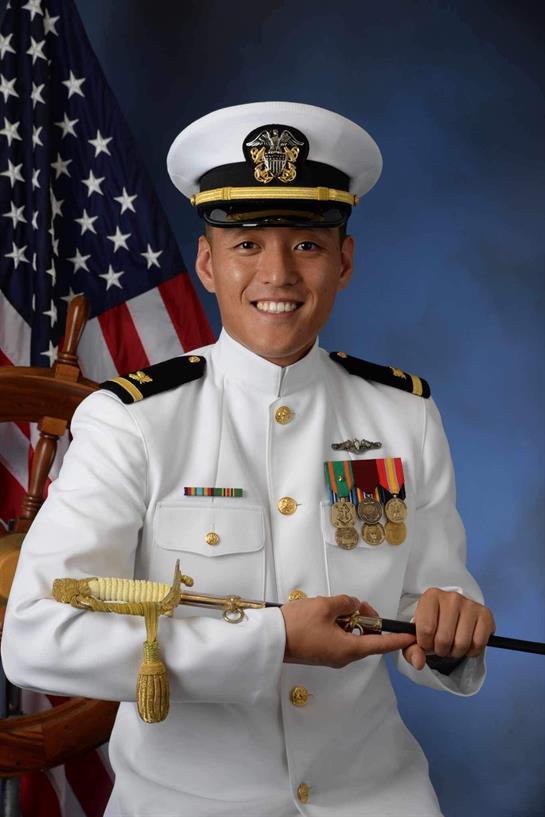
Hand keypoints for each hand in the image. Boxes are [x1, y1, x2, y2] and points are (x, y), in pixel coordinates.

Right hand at [281, 594, 415, 668]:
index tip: (410, 638)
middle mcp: (343, 657)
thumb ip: (346, 603)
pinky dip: (340, 625)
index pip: (380, 645)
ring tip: (339, 606)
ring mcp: (332, 656)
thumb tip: (353, 605)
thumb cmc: (297, 625)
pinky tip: (329, 614)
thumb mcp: (325, 606)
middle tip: (357, 605)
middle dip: (367, 620)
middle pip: (366, 639)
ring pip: (352, 637)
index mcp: (349, 649)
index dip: (397, 640)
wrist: (271, 639)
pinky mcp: (322, 652)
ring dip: (351, 621)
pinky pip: (339, 638)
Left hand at [403, 588, 495, 670]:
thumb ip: (411, 649)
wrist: (453, 615)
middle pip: (444, 639)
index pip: (426, 629)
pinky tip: (467, 643)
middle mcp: (451, 597)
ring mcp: (470, 604)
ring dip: (456, 652)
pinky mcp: (485, 614)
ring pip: (462, 643)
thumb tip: (418, 662)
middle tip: (441, 645)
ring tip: (452, 645)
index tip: (427, 642)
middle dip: (441, 650)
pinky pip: (478, 643)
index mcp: (431, 596)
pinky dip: (471, 651)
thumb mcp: (417, 635)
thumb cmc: (433, 624)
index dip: (425, 644)